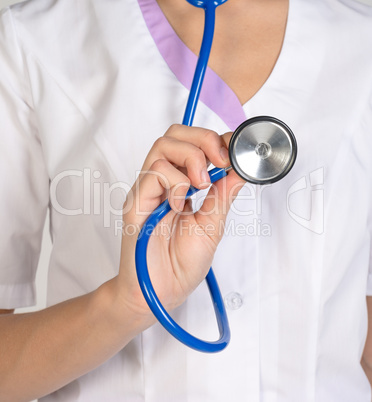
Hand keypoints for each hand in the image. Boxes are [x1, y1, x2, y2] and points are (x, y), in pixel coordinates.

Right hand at [115, 124, 244, 324]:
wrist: (160, 291)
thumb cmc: (181, 263)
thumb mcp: (213, 225)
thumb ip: (222, 195)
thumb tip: (238, 169)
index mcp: (181, 185)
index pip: (192, 144)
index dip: (215, 140)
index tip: (234, 152)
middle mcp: (162, 183)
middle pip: (174, 135)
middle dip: (203, 139)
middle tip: (220, 161)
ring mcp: (147, 191)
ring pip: (162, 146)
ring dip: (191, 159)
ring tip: (200, 186)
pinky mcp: (135, 203)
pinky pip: (153, 174)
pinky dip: (175, 184)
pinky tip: (179, 206)